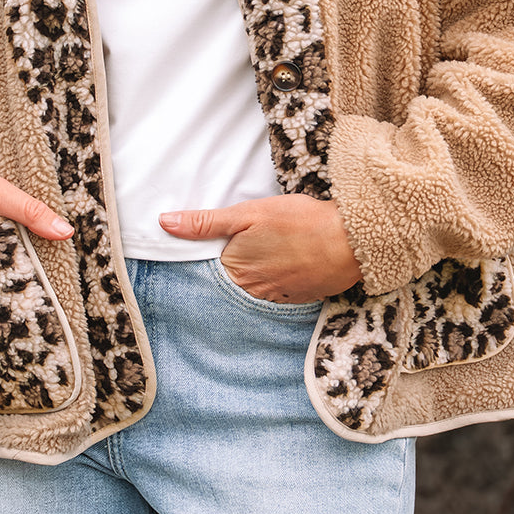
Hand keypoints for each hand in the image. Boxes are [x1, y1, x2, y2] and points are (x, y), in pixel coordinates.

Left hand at [158, 194, 361, 301]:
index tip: (210, 248)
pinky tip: (283, 264)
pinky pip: (277, 293)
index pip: (207, 268)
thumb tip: (164, 222)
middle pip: (230, 281)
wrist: (349, 242)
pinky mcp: (299, 298)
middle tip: (241, 249)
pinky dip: (275, 281)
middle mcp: (252, 292)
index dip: (208, 256)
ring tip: (264, 256)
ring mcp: (277, 299)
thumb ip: (205, 222)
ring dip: (253, 276)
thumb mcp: (247, 214)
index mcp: (234, 270)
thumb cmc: (298, 222)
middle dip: (230, 268)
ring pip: (253, 288)